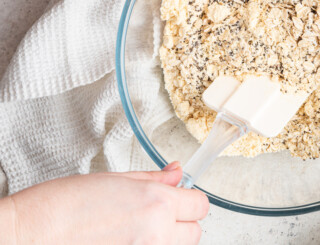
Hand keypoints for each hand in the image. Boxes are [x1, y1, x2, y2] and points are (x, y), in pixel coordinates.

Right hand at [0, 162, 208, 244]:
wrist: (29, 237)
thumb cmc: (62, 206)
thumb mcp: (114, 180)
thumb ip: (153, 179)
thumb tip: (177, 172)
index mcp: (156, 204)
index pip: (200, 205)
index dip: (189, 200)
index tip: (180, 199)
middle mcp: (158, 234)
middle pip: (195, 232)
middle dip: (180, 223)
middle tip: (155, 216)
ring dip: (166, 239)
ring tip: (135, 230)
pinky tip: (125, 241)